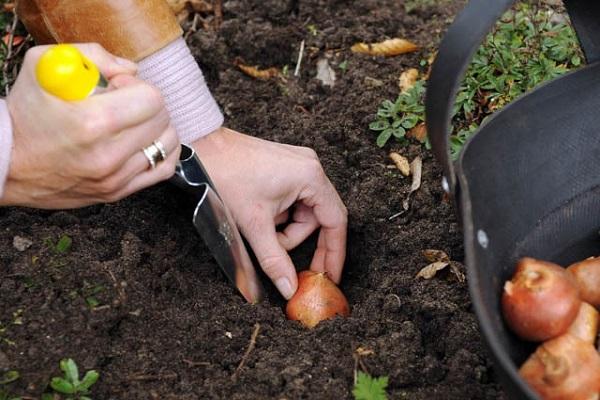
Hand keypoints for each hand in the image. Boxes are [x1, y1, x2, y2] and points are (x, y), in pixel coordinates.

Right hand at [1, 43, 180, 208]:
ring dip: (156, 127)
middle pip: (162, 119)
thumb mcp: (45, 65)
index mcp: (93, 122)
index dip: (137, 86)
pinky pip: (163, 170)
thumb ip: (93, 55)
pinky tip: (142, 142)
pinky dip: (160, 152)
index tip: (117, 87)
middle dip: (146, 104)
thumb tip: (132, 71)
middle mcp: (107, 155)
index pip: (152, 99)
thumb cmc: (26, 112)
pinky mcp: (117, 193)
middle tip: (122, 104)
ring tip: (132, 123)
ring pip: (168, 144)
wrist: (6, 162)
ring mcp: (114, 178)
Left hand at [193, 127, 346, 298]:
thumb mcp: (253, 225)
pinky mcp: (284, 166)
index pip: (335, 221)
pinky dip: (279, 216)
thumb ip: (275, 260)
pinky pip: (293, 199)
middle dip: (299, 241)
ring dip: (285, 229)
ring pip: (303, 211)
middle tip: (293, 266)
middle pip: (318, 217)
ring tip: (261, 230)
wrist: (199, 150)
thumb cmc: (226, 176)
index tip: (330, 275)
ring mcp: (298, 164)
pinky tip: (259, 216)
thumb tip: (290, 287)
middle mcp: (310, 167)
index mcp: (311, 177)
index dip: (334, 252)